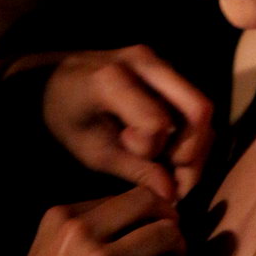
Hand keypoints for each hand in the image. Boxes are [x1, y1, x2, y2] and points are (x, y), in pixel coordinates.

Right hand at [0, 187, 183, 255]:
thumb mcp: (49, 249)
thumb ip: (85, 227)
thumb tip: (136, 217)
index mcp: (62, 215)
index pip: (125, 195)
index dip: (147, 211)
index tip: (153, 227)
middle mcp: (82, 231)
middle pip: (150, 203)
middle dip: (168, 222)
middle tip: (172, 243)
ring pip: (166, 235)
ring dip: (175, 253)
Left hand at [43, 45, 213, 201]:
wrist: (53, 79)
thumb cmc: (66, 116)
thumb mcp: (90, 150)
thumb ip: (133, 170)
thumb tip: (172, 195)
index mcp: (113, 79)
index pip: (157, 123)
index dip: (149, 149)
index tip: (125, 150)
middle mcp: (144, 61)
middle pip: (199, 109)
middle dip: (192, 151)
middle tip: (173, 176)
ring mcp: (158, 61)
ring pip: (202, 108)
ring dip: (194, 146)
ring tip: (168, 167)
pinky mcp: (166, 68)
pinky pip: (193, 104)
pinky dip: (190, 134)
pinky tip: (167, 151)